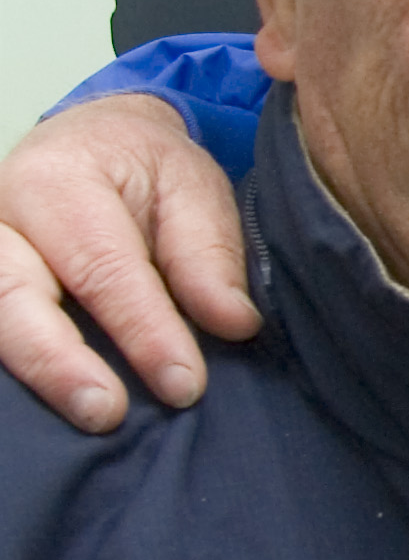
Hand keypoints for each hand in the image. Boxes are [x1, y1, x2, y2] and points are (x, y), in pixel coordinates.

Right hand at [0, 92, 255, 430]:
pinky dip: (23, 365)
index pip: (102, 268)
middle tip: (107, 413)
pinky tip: (56, 408)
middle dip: (58, 361)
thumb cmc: (148, 169)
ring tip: (87, 417)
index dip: (144, 331)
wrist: (97, 142)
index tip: (183, 383)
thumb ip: (208, 255)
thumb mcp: (195, 189)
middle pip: (14, 297)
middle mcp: (2, 216)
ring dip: (36, 371)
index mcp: (59, 182)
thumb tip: (234, 323)